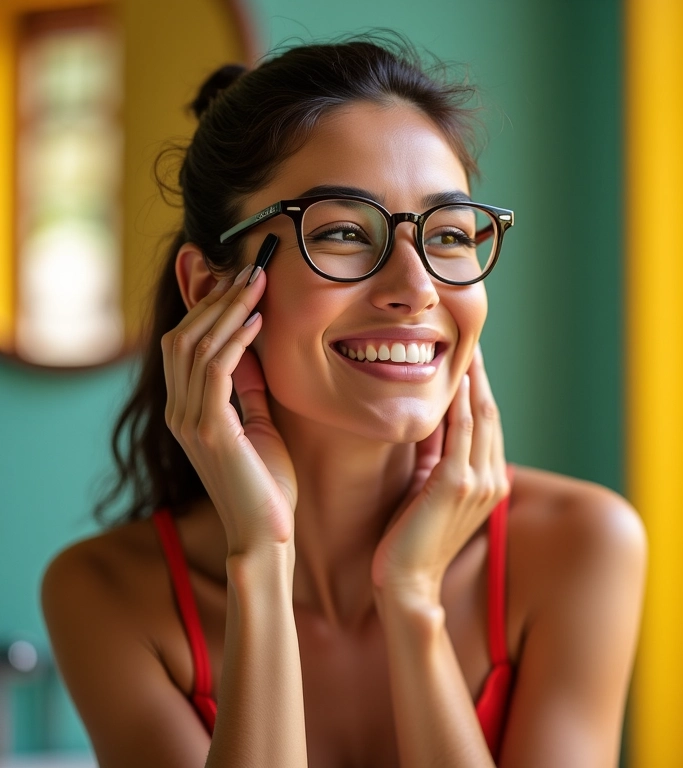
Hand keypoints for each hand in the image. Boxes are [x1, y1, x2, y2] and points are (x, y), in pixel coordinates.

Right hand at [161, 265, 296, 555]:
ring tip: (254, 282)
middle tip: (247, 271)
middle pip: (182, 337)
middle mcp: (178, 412)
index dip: (207, 309)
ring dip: (226, 309)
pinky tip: (256, 320)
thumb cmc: (265, 484)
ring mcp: (188, 421)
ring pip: (195, 345)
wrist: (265, 535)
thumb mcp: (256, 425)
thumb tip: (252, 350)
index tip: (237, 283)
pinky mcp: (209, 430)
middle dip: (214, 299)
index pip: (184, 345)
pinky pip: (216, 369)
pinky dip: (235, 338)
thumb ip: (247, 390)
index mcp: (186, 411)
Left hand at [371, 347, 509, 605]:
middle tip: (470, 338)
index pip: (486, 424)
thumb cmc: (410, 538)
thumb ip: (435, 455)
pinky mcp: (456, 484)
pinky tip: (455, 379)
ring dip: (473, 379)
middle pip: (489, 413)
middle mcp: (490, 479)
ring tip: (466, 346)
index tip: (469, 358)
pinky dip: (459, 403)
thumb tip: (431, 418)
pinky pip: (461, 432)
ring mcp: (478, 482)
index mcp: (487, 481)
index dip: (479, 388)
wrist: (405, 583)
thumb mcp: (428, 488)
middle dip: (479, 375)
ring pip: (480, 416)